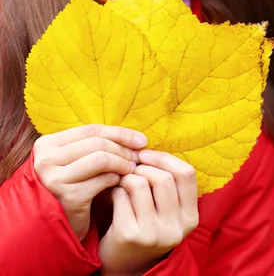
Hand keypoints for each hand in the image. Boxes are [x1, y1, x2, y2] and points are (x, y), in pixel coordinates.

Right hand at [33, 124, 146, 240]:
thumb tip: (136, 138)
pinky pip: (102, 180)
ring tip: (131, 169)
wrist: (54, 229)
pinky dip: (115, 179)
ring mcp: (54, 178)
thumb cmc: (70, 189)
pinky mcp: (68, 196)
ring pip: (101, 158)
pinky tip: (118, 184)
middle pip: (97, 143)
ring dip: (122, 163)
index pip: (91, 129)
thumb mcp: (75, 163)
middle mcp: (46, 160)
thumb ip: (95, 146)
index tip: (141, 140)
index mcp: (46, 145)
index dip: (119, 133)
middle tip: (138, 157)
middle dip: (123, 149)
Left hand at [99, 150, 198, 274]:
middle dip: (143, 166)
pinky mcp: (130, 236)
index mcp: (190, 217)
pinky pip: (121, 196)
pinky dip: (115, 190)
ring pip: (140, 184)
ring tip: (122, 182)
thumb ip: (166, 181)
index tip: (145, 154)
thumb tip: (144, 146)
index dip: (165, 158)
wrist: (124, 264)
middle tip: (131, 168)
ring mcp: (153, 234)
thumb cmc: (145, 223)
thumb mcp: (166, 208)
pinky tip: (113, 197)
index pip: (186, 173)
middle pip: (163, 177)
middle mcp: (176, 228)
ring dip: (127, 177)